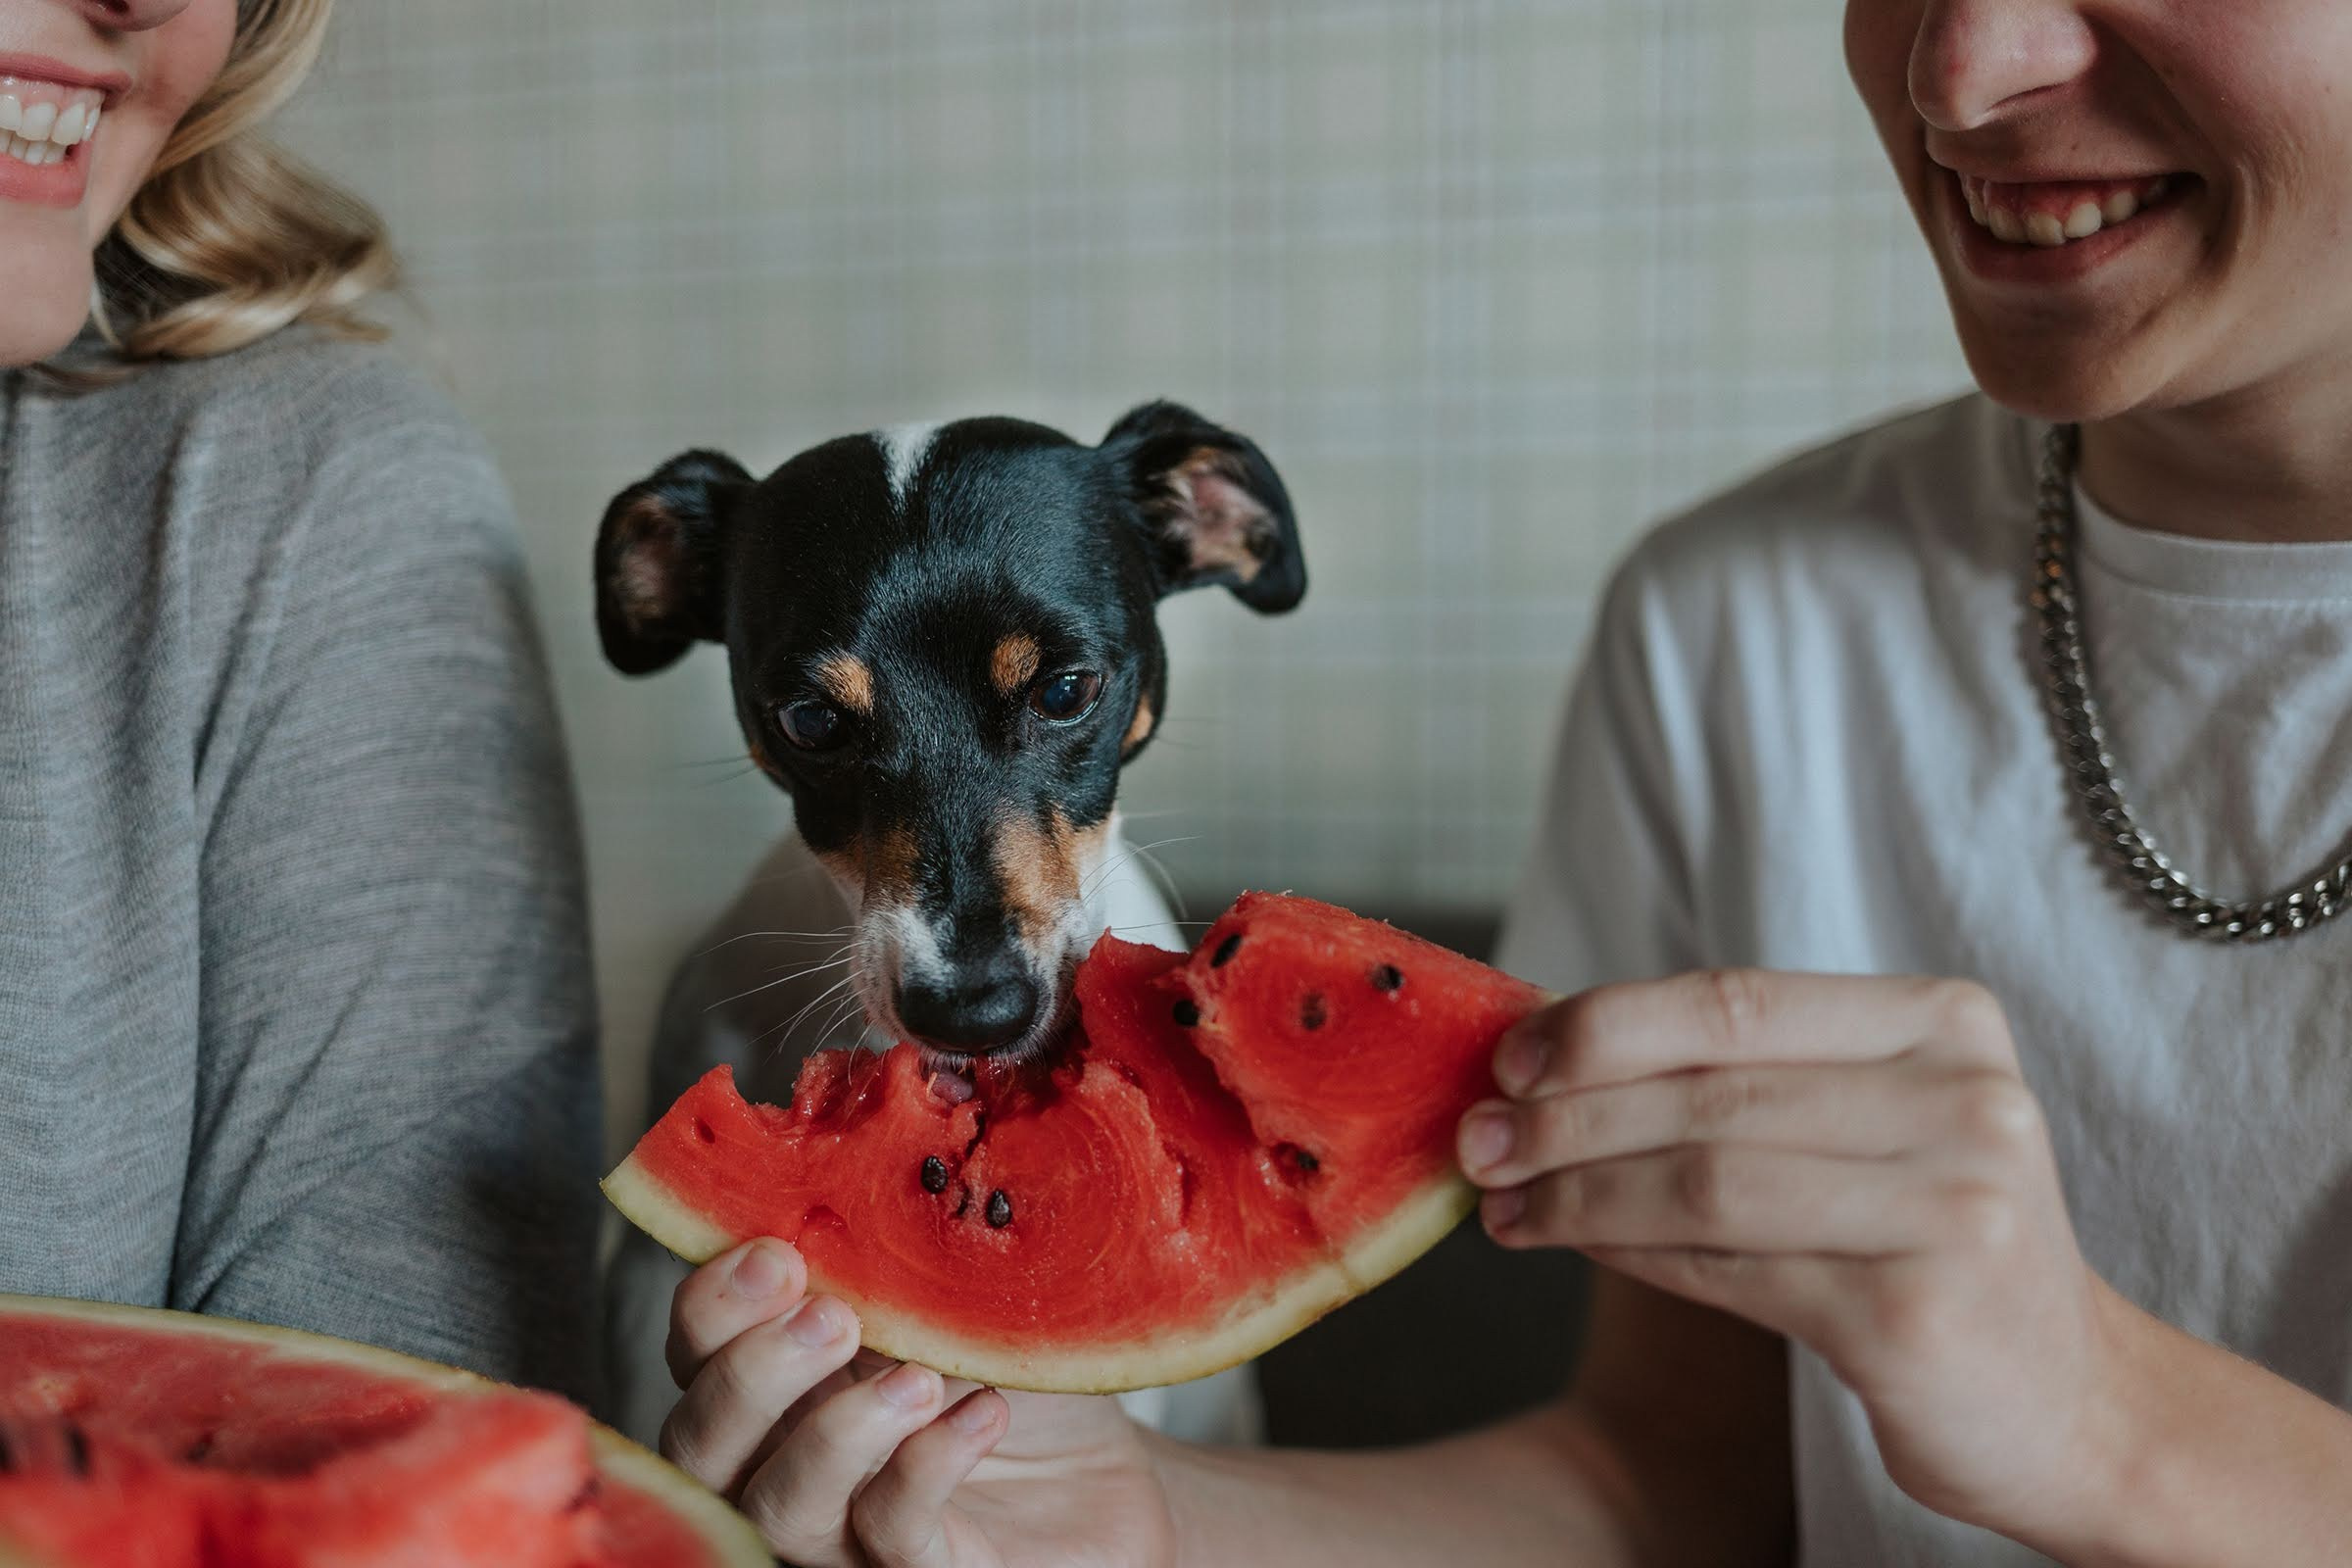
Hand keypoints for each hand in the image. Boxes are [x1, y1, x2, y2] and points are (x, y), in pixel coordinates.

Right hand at [661, 1238, 1174, 1566]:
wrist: (1103, 1470)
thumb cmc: (1013, 1367)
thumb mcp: (960, 1279)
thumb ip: (902, 1220)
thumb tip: (879, 1100)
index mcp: (778, 1370)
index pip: (694, 1344)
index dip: (711, 1303)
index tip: (778, 1251)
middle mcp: (783, 1455)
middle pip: (698, 1439)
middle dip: (752, 1372)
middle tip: (834, 1316)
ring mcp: (840, 1528)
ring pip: (777, 1504)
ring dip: (836, 1432)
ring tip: (917, 1378)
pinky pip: (887, 1538)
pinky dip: (927, 1470)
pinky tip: (981, 1414)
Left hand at [1457, 970, 2129, 1546]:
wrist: (2074, 1404)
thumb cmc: (1931, 1242)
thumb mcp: (1871, 1125)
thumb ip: (1745, 1076)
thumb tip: (1549, 1052)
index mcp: (1946, 1022)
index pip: (1735, 1001)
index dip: (1604, 1024)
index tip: (1507, 1056)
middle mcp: (1964, 1101)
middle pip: (1708, 1092)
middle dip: (1567, 1115)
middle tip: (1476, 1136)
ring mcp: (1951, 1208)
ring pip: (1704, 1181)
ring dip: (1577, 1192)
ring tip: (1503, 1201)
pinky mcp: (1913, 1312)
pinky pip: (1728, 1271)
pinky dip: (1628, 1255)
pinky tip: (1568, 1246)